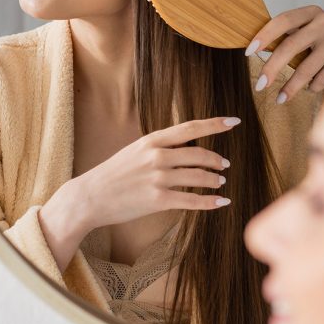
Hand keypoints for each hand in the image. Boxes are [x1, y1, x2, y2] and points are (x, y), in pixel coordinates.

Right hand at [40, 116, 238, 269]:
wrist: (89, 197)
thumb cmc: (114, 174)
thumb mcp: (136, 151)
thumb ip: (161, 146)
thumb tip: (188, 144)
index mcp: (152, 140)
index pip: (190, 128)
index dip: (215, 124)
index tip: (234, 121)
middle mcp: (156, 156)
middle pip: (199, 154)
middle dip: (216, 159)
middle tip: (224, 165)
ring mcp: (157, 178)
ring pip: (199, 177)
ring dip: (214, 180)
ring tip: (220, 182)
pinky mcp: (157, 200)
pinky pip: (192, 200)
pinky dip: (210, 202)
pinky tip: (221, 202)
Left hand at [246, 5, 323, 103]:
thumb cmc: (323, 43)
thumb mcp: (308, 33)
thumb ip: (288, 36)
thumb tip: (252, 50)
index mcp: (312, 12)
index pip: (283, 20)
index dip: (265, 36)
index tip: (248, 52)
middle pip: (291, 45)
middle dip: (272, 68)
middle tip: (260, 86)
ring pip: (307, 68)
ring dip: (291, 86)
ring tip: (281, 97)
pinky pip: (322, 79)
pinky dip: (313, 87)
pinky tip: (312, 87)